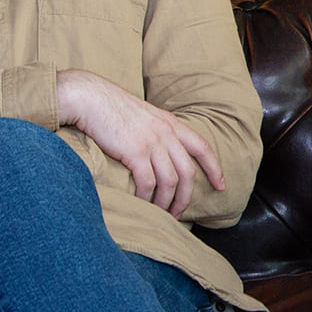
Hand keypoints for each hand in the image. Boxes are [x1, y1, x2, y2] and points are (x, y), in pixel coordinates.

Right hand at [56, 69, 224, 215]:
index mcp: (171, 123)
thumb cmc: (112, 108)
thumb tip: (162, 152)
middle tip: (179, 212)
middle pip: (188, 172)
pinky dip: (147, 198)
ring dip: (166, 202)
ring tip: (160, 214)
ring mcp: (152, 142)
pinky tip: (142, 204)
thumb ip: (158, 131)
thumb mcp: (145, 115)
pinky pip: (148, 183)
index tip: (220, 186)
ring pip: (170, 182)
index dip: (214, 168)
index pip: (203, 147)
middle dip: (186, 197)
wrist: (91, 98)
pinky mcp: (135, 152)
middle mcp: (166, 133)